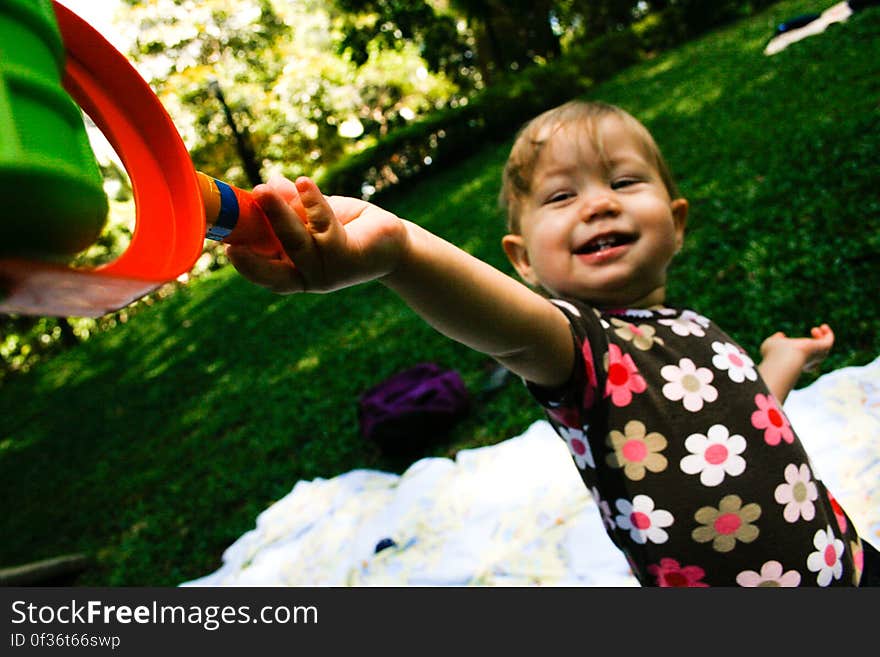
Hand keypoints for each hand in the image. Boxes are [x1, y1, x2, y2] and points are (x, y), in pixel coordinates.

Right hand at [226, 176, 406, 293]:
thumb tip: (269, 185)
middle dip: (255, 240)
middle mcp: (309, 277)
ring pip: (297, 242)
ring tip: (264, 188)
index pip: (265, 274)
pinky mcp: (348, 255)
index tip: (227, 245)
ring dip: (280, 214)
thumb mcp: (312, 217)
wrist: (389, 241)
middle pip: (276, 264)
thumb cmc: (345, 229)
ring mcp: (329, 270)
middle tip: (238, 215)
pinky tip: (302, 182)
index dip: (246, 264)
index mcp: (294, 272)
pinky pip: (324, 225)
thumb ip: (290, 207)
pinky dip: (312, 202)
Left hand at [760, 323, 834, 372]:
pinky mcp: (822, 348)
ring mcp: (816, 356)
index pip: (801, 362)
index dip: (799, 354)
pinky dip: (827, 334)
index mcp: (795, 364)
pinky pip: (829, 342)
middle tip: (812, 334)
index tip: (788, 340)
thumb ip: (775, 341)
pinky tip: (823, 326)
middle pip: (816, 358)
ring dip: (821, 338)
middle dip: (815, 347)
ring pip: (824, 349)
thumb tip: (780, 335)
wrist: (784, 358)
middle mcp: (807, 363)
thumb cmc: (775, 353)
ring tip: (815, 330)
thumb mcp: (771, 345)